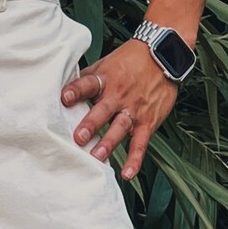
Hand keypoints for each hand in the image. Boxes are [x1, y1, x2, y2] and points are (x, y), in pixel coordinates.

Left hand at [60, 39, 181, 179]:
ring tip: (98, 158)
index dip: (76, 90)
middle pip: (103, 110)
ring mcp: (134, 109)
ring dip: (109, 143)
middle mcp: (119, 95)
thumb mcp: (106, 64)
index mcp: (106, 79)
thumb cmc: (130, 61)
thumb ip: (87, 79)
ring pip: (120, 128)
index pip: (89, 83)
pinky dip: (135, 159)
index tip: (64, 98)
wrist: (165, 54)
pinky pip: (141, 143)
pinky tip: (127, 174)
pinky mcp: (148, 122)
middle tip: (79, 138)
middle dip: (91, 124)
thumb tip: (61, 89)